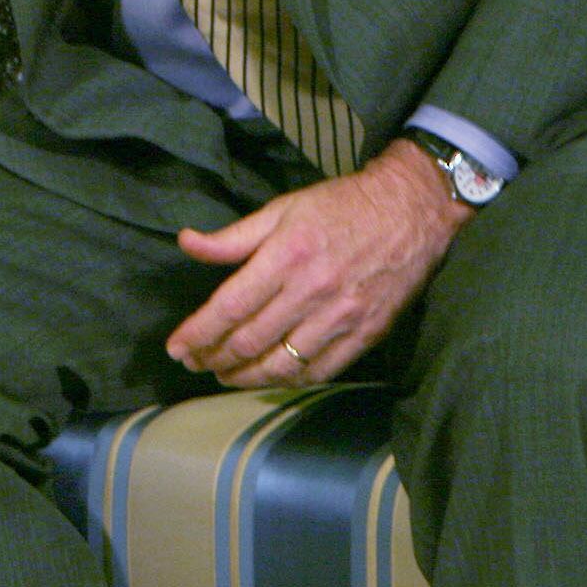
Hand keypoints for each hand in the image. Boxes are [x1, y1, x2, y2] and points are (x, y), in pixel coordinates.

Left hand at [165, 139, 469, 387]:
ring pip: (284, 363)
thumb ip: (234, 236)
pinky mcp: (367, 334)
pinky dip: (290, 381)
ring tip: (224, 375)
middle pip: (251, 340)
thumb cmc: (340, 206)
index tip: (176, 347)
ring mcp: (342, 316)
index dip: (198, 332)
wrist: (411, 212)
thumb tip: (186, 243)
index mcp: (287, 256)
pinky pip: (322, 370)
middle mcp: (312, 290)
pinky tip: (270, 378)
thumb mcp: (282, 208)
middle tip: (193, 363)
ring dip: (247, 376)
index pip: (231, 306)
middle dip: (214, 358)